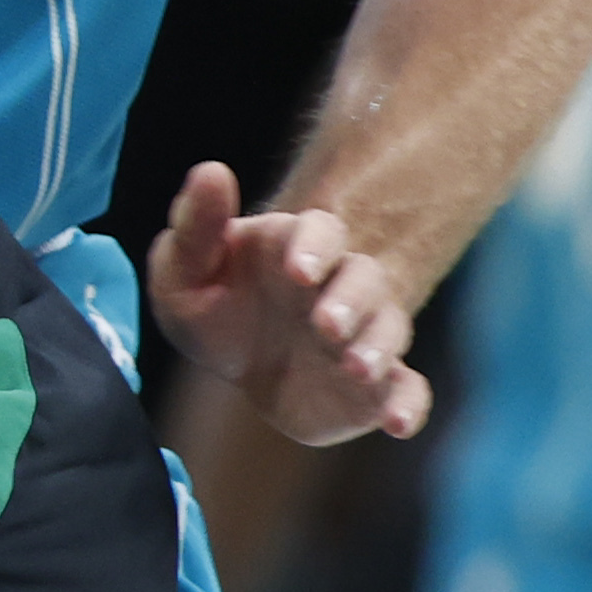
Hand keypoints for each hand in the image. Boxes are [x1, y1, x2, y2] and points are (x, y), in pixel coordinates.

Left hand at [146, 162, 429, 444]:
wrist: (242, 365)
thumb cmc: (214, 304)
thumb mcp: (183, 271)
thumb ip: (196, 225)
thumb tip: (211, 168)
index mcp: (297, 249)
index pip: (321, 232)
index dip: (315, 246)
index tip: (297, 271)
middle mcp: (341, 287)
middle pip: (364, 279)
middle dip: (350, 300)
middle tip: (325, 325)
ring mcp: (363, 335)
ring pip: (389, 329)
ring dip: (378, 346)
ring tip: (356, 367)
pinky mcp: (375, 386)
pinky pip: (407, 390)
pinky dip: (409, 405)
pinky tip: (397, 423)